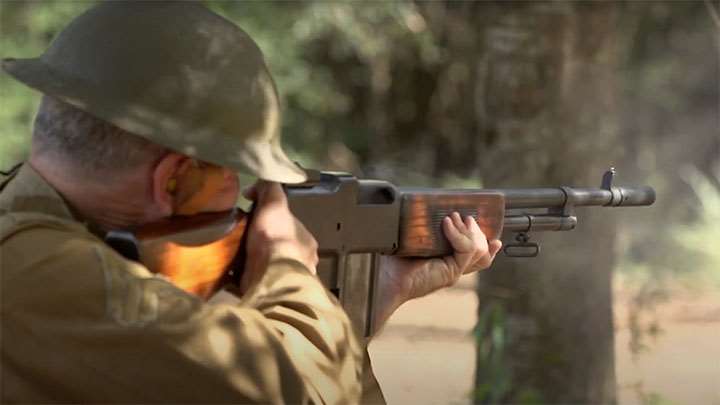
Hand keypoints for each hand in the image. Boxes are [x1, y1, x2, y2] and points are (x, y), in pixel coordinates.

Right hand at [240, 181, 318, 292]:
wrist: (270, 277)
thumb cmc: (275, 238)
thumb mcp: (274, 203)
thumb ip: (270, 189)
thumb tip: (260, 182)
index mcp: (306, 240)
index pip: (288, 225)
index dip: (270, 219)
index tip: (252, 217)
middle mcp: (301, 260)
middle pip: (279, 245)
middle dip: (262, 242)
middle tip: (241, 237)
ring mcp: (288, 278)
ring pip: (271, 264)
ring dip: (255, 260)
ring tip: (234, 254)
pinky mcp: (272, 292)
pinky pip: (260, 280)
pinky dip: (248, 275)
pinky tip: (235, 272)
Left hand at [373, 212, 501, 331]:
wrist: (385, 278)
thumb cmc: (392, 260)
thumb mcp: (413, 240)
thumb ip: (425, 230)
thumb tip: (429, 209)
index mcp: (446, 264)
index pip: (477, 258)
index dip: (488, 247)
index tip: (495, 239)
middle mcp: (453, 269)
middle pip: (482, 253)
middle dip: (477, 231)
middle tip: (464, 217)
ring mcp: (453, 272)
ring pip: (479, 250)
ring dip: (469, 230)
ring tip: (452, 218)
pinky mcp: (450, 272)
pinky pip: (466, 250)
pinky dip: (458, 235)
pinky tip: (446, 224)